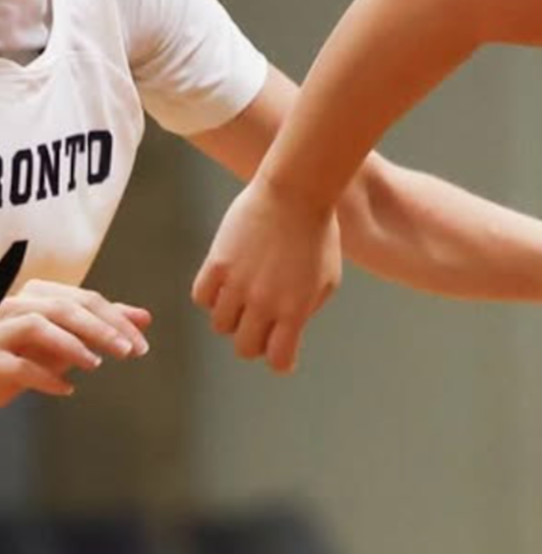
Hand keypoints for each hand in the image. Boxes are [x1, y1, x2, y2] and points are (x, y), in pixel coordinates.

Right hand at [0, 281, 151, 404]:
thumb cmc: (24, 360)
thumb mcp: (67, 342)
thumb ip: (102, 327)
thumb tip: (144, 317)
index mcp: (34, 297)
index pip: (84, 299)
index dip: (117, 320)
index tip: (140, 344)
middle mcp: (11, 307)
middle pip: (63, 307)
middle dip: (101, 329)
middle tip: (128, 352)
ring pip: (36, 325)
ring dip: (72, 345)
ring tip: (95, 364)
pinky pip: (16, 364)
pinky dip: (44, 376)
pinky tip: (66, 389)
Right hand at [193, 177, 341, 373]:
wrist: (297, 193)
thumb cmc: (318, 234)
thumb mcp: (327, 278)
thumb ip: (307, 309)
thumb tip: (290, 329)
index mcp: (295, 309)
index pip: (279, 358)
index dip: (280, 360)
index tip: (281, 353)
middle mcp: (264, 303)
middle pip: (245, 348)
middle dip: (254, 342)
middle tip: (260, 326)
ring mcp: (237, 285)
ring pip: (220, 325)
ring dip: (232, 318)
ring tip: (244, 300)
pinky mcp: (216, 264)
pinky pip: (202, 297)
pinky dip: (212, 297)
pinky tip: (225, 285)